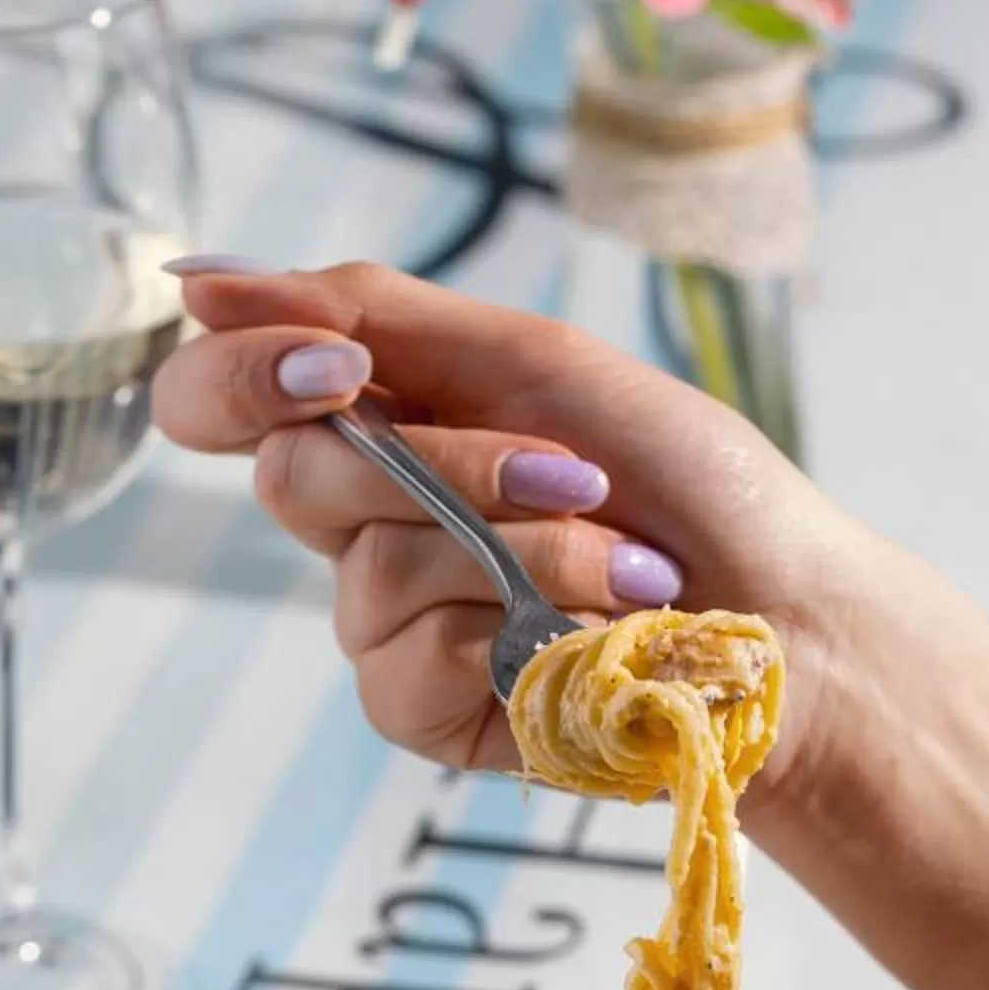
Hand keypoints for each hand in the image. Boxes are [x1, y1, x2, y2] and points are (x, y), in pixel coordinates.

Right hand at [155, 256, 988, 989]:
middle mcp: (360, 522)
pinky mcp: (421, 712)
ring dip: (524, 553)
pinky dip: (522, 634)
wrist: (791, 615)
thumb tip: (197, 277)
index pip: (215, 397)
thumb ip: (369, 312)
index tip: (334, 368)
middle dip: (453, 464)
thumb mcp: (536, 361)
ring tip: (628, 570)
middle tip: (576, 472)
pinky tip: (595, 641)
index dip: (238, 375)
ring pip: (371, 574)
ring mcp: (385, 623)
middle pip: (294, 476)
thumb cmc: (689, 483)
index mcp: (378, 420)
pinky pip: (408, 664)